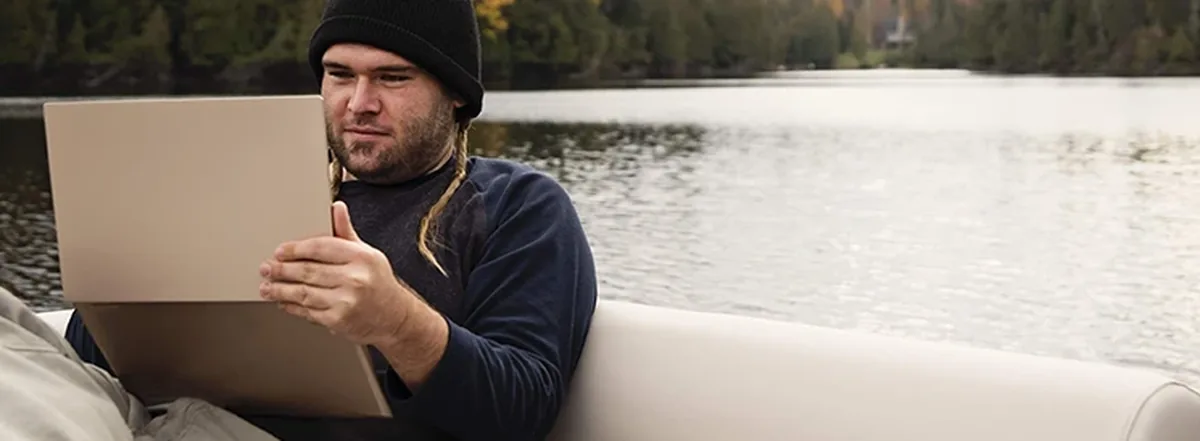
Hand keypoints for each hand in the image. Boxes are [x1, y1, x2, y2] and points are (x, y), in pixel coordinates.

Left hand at [258, 201, 413, 346]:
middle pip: (308, 271)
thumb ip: (346, 233)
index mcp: (361, 257)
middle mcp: (355, 278)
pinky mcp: (338, 320)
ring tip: (268, 287)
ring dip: (280, 290)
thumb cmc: (378, 283)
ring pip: (303, 292)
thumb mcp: (367, 254)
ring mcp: (346, 301)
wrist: (394, 317)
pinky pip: (308, 311)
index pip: (320, 247)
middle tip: (267, 268)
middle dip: (281, 270)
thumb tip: (337, 208)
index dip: (296, 249)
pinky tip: (283, 303)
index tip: (280, 251)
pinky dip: (292, 307)